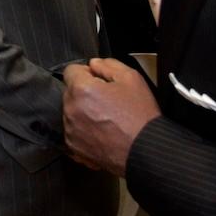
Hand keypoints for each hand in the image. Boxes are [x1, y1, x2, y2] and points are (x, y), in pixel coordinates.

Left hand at [63, 59, 160, 176]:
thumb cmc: (139, 116)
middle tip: (108, 101)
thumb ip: (108, 65)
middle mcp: (70, 110)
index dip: (86, 72)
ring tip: (107, 119)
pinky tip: (103, 132)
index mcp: (81, 90)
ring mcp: (71, 130)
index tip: (99, 80)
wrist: (145, 151)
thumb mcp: (131, 78)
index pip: (71, 70)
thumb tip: (93, 64)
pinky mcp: (74, 147)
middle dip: (85, 92)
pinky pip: (75, 131)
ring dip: (84, 111)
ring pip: (72, 112)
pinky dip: (85, 130)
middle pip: (71, 92)